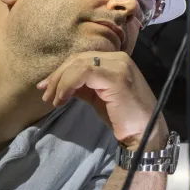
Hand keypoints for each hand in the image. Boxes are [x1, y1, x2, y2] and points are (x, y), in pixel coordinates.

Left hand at [37, 51, 167, 150]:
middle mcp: (119, 58)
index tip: (46, 88)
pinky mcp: (116, 77)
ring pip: (79, 64)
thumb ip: (83, 86)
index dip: (61, 71)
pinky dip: (68, 84)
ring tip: (54, 100)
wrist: (144, 132)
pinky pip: (84, 73)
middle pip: (78, 59)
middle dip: (57, 76)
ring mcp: (118, 66)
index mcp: (116, 60)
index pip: (83, 58)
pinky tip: (63, 99)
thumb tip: (61, 85)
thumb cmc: (123, 117)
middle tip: (46, 95)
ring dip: (61, 82)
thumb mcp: (99, 97)